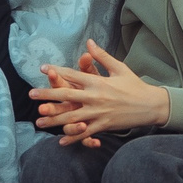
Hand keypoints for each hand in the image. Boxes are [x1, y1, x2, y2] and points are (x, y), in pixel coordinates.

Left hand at [31, 40, 170, 146]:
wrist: (151, 105)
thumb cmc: (134, 85)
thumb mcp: (119, 68)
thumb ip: (101, 56)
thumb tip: (89, 42)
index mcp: (98, 82)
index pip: (73, 75)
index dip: (57, 71)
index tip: (43, 69)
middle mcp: (96, 97)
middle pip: (67, 96)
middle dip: (47, 96)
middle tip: (31, 96)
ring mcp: (99, 113)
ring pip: (72, 118)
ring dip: (54, 120)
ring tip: (38, 121)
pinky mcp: (104, 125)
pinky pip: (85, 133)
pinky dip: (73, 137)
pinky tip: (60, 141)